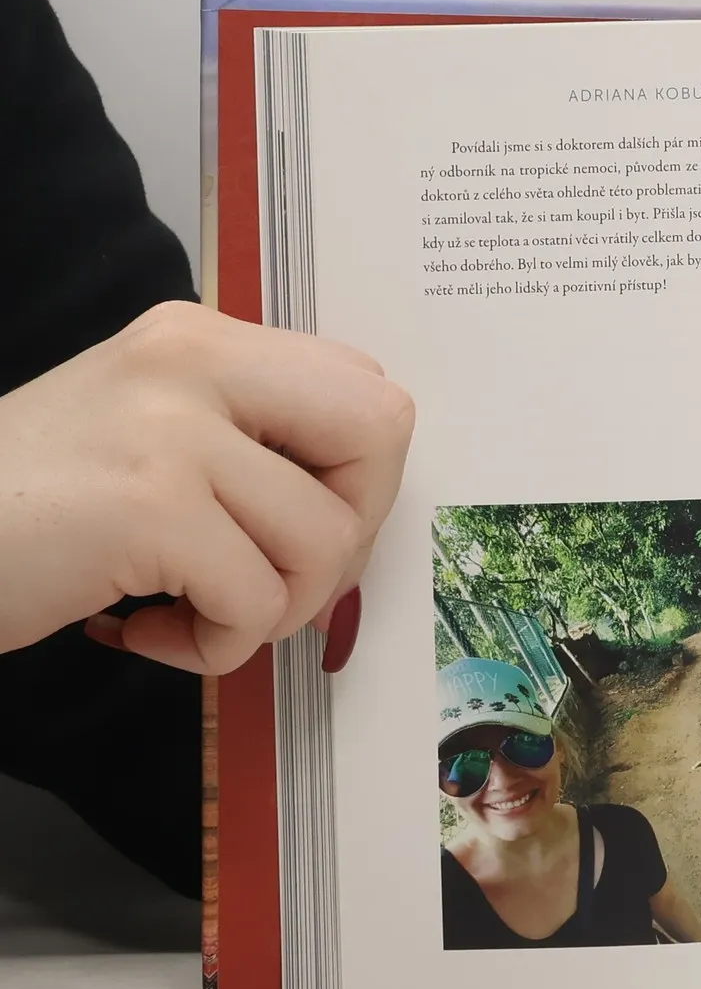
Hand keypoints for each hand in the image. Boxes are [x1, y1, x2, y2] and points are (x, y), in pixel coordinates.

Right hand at [0, 301, 412, 673]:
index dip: (359, 479)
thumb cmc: (30, 513)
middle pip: (379, 435)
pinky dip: (215, 647)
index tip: (295, 528)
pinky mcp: (148, 507)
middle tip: (269, 579)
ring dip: (271, 610)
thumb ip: (250, 448)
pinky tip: (144, 633)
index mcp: (204, 340)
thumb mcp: (148, 436)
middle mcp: (194, 361)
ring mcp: (171, 429)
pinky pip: (256, 601)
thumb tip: (358, 514)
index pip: (366, 390)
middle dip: (346, 534)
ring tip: (191, 613)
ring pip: (325, 540)